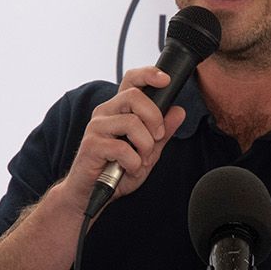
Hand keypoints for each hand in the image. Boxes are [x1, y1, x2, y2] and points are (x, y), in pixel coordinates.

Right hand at [63, 66, 187, 209]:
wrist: (92, 194)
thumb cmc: (117, 171)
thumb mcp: (148, 151)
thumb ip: (163, 131)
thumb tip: (179, 111)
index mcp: (118, 109)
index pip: (131, 80)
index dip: (148, 74)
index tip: (165, 80)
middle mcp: (106, 112)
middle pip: (135, 97)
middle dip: (154, 118)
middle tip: (156, 138)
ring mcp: (97, 127)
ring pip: (132, 123)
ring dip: (145, 146)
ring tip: (141, 160)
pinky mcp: (91, 145)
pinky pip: (122, 148)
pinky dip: (133, 163)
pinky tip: (129, 169)